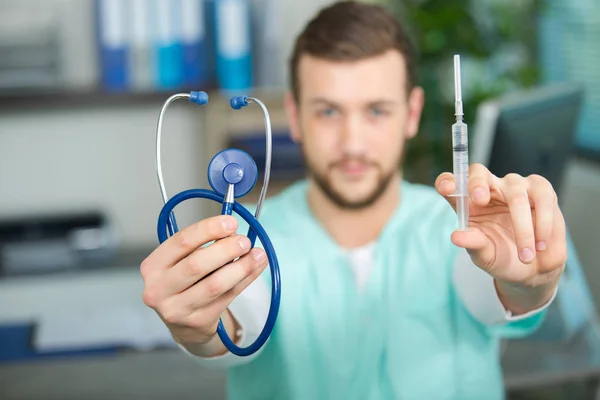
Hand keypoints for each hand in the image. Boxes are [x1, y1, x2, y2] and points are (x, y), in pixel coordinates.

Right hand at [140, 215, 267, 354]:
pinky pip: (228, 296)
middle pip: (197, 264)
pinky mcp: (198, 321)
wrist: (183, 323)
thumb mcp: (182, 261)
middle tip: (245, 241)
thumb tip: (233, 231)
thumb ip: (203, 245)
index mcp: (153, 266)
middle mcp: (159, 289)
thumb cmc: (183, 282)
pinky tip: (256, 267)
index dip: (208, 229)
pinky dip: (246, 279)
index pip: (181, 242)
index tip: (230, 222)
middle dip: (226, 249)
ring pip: (215, 284)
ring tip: (257, 254)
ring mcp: (178, 309)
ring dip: (241, 267)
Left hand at [435, 164, 566, 313]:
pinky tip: (540, 245)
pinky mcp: (540, 190)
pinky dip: (543, 223)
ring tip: (525, 256)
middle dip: (477, 183)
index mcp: (467, 203)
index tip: (446, 189)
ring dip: (522, 226)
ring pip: (515, 191)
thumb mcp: (484, 255)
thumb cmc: (502, 257)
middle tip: (479, 199)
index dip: (447, 182)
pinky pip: (542, 195)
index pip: (452, 183)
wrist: (534, 268)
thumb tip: (456, 236)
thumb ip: (473, 243)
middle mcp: (488, 189)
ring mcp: (515, 186)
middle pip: (478, 171)